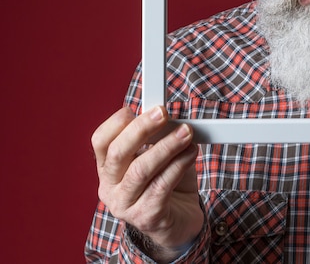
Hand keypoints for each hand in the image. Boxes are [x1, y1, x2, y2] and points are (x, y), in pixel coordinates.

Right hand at [92, 106, 203, 262]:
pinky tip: (191, 153)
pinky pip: (161, 187)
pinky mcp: (147, 217)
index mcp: (108, 168)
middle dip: (141, 129)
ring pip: (141, 170)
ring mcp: (126, 205)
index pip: (100, 141)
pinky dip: (178, 165)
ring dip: (166, 146)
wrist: (180, 221)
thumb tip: (164, 115)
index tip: (136, 107)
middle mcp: (110, 187)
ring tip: (186, 133)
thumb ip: (156, 136)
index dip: (116, 123)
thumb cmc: (167, 182)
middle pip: (117, 153)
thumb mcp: (158, 154)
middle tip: (163, 113)